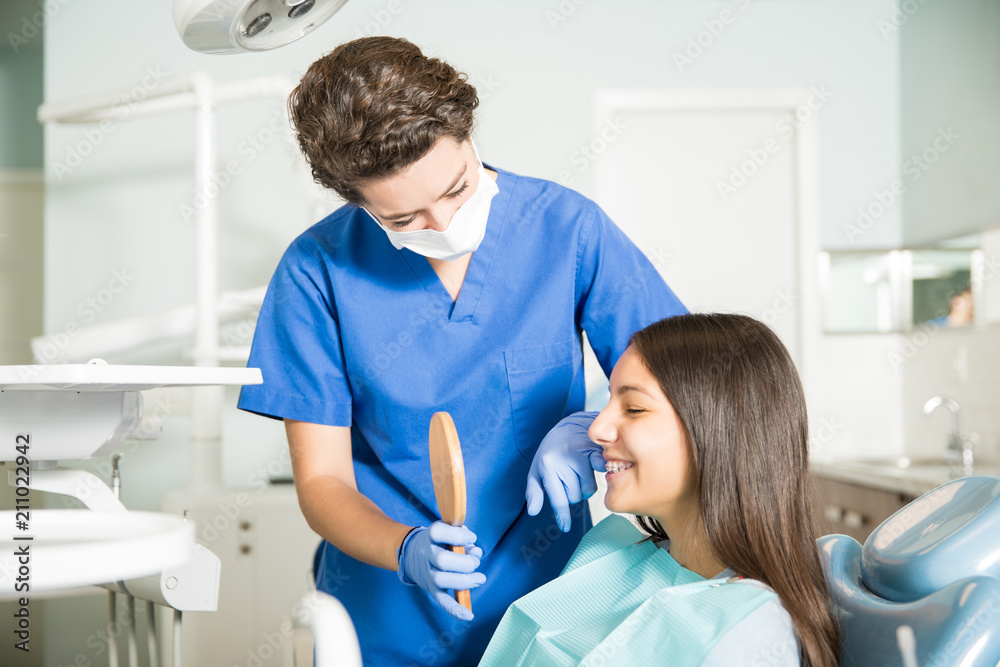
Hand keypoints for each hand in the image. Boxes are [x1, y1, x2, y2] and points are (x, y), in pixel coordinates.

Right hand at [397, 521, 485, 620]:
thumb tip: (476, 553)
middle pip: (443, 560)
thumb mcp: (448, 532)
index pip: (439, 533)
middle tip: (476, 561)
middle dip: (465, 562)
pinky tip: (468, 615)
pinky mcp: (431, 589)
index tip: (472, 538)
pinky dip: (455, 610)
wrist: (413, 554)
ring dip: (465, 581)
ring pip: (442, 580)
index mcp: (430, 536)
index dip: (458, 535)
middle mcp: (426, 555)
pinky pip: (442, 601)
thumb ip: (464, 539)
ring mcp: (428, 573)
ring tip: (480, 578)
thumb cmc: (439, 541)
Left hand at [525, 411, 604, 531]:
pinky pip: (601, 471)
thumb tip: (533, 512)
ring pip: (589, 489)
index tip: (565, 528)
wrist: (570, 425)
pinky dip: (601, 472)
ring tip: (580, 470)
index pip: (558, 498)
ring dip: (586, 485)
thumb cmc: (552, 452)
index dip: (562, 515)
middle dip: (574, 492)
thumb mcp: (537, 470)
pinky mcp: (594, 449)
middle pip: (575, 497)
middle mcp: (562, 461)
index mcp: (547, 467)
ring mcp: (579, 454)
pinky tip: (599, 467)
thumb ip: (534, 491)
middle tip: (570, 477)